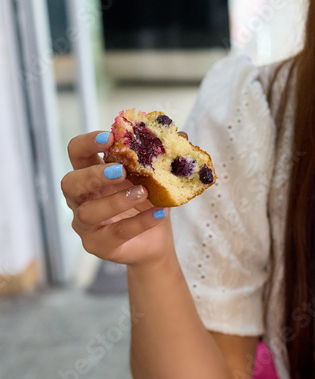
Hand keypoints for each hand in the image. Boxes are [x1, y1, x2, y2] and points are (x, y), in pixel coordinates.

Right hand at [61, 131, 172, 266]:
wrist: (155, 241)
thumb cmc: (146, 203)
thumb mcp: (153, 178)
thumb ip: (160, 158)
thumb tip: (181, 134)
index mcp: (89, 173)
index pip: (76, 152)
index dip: (88, 143)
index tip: (111, 137)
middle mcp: (80, 198)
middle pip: (70, 183)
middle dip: (93, 175)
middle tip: (119, 170)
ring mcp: (85, 223)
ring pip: (88, 212)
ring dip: (116, 200)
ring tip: (142, 192)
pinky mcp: (98, 244)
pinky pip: (116, 233)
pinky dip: (139, 222)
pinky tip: (159, 214)